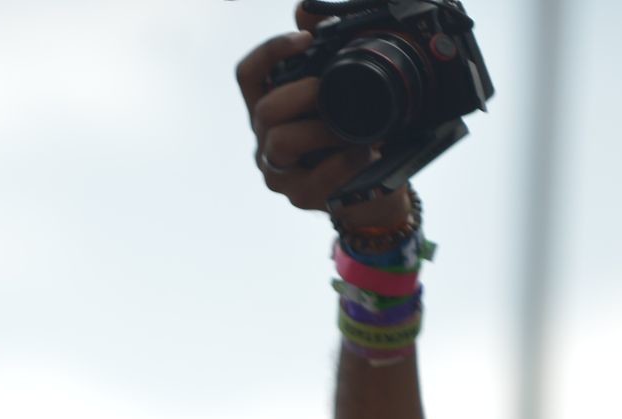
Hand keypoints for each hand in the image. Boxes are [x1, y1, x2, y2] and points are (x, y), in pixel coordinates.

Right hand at [234, 5, 411, 228]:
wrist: (372, 189)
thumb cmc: (352, 135)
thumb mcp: (343, 91)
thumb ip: (326, 51)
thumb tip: (308, 11)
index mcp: (271, 106)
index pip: (249, 74)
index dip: (272, 52)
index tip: (306, 40)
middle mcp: (267, 137)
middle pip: (264, 108)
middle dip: (302, 93)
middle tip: (334, 91)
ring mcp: (280, 170)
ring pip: (280, 142)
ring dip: (321, 128)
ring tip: (355, 127)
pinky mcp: (300, 196)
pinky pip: (314, 178)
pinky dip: (342, 162)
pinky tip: (366, 152)